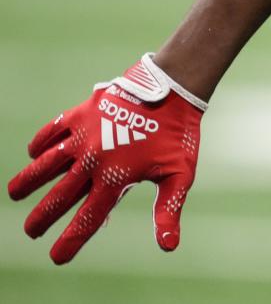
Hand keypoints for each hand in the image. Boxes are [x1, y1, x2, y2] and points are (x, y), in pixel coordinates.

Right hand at [8, 53, 207, 263]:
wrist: (173, 89)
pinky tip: (34, 152)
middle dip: (42, 217)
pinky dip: (40, 143)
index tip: (56, 258)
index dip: (70, 241)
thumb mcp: (179, 174)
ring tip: (15, 193)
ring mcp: (83, 136)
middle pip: (59, 197)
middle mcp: (93, 160)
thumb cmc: (178, 135)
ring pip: (45, 164)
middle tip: (31, 231)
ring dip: (28, 180)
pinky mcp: (81, 114)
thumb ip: (168, 210)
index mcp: (116, 179)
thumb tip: (168, 247)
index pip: (87, 220)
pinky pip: (52, 131)